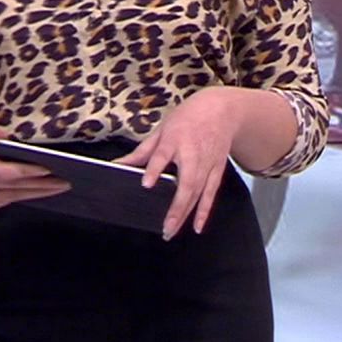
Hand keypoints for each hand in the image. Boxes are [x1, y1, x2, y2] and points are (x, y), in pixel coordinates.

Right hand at [0, 126, 69, 211]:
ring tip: (60, 187)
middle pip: (13, 187)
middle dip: (41, 185)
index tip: (48, 169)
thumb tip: (8, 136)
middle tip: (64, 181)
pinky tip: (44, 191)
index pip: (4, 172)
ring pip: (13, 196)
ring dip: (38, 193)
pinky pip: (9, 201)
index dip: (26, 172)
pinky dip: (27, 195)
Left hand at [114, 88, 239, 239]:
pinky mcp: (217, 170)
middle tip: (165, 227)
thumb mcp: (162, 129)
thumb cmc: (189, 118)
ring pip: (197, 193)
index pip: (163, 155)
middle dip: (176, 207)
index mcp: (175, 139)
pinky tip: (197, 226)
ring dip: (185, 214)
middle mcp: (193, 154)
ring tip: (171, 230)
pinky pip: (211, 193)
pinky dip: (204, 211)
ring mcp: (207, 164)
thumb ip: (142, 151)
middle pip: (186, 183)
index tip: (147, 184)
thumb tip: (119, 165)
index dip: (155, 170)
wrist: (222, 110)